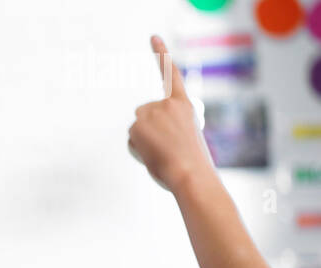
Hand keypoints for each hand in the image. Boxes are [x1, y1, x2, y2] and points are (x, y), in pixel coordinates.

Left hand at [128, 36, 213, 192]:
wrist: (190, 173)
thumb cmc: (192, 163)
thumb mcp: (186, 138)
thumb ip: (169, 127)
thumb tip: (148, 135)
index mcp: (184, 105)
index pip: (171, 74)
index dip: (161, 55)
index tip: (153, 37)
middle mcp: (166, 104)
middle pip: (145, 114)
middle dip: (149, 128)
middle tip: (166, 146)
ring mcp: (150, 113)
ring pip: (138, 128)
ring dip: (144, 141)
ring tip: (162, 152)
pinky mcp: (136, 125)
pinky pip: (131, 141)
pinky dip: (138, 150)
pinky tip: (153, 155)